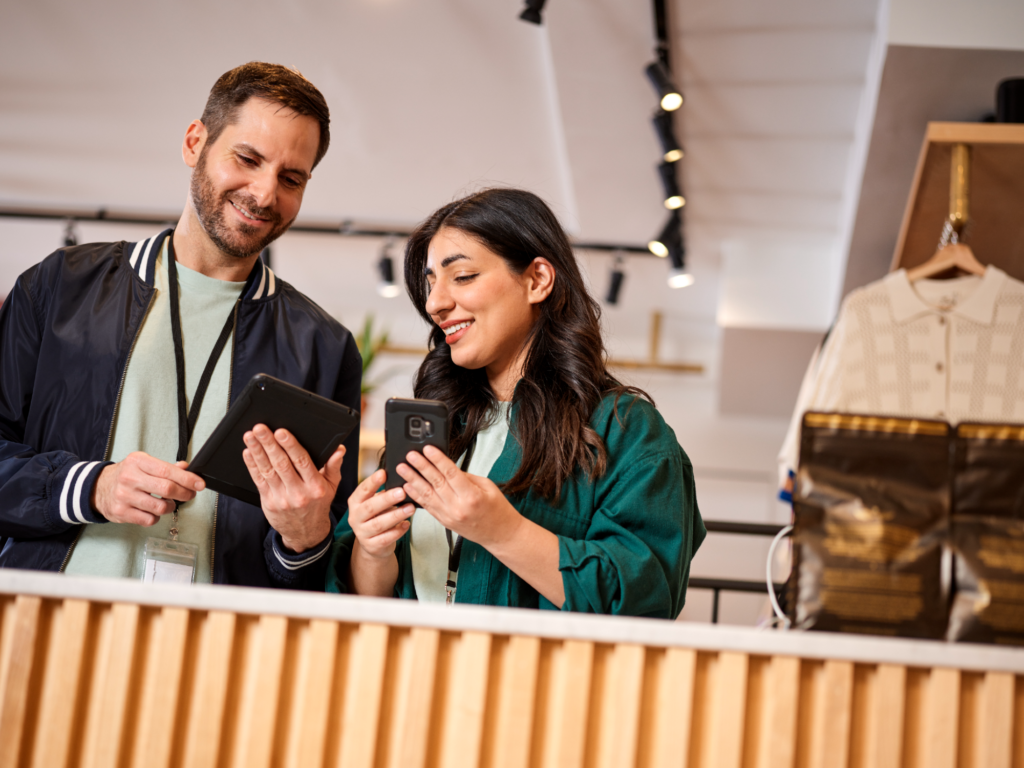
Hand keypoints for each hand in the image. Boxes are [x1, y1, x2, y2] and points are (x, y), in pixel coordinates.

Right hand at [91, 453, 204, 525]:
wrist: (98, 487)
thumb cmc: (126, 475)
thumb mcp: (144, 464)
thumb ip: (166, 467)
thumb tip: (187, 468)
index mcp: (138, 462)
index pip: (168, 471)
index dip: (188, 479)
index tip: (199, 484)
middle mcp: (129, 478)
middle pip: (167, 489)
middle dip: (184, 493)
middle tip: (190, 494)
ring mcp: (124, 496)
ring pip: (160, 507)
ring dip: (170, 506)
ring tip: (168, 502)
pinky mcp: (121, 512)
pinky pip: (149, 520)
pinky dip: (156, 517)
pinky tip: (153, 511)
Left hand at [242, 424, 341, 552]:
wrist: (305, 532)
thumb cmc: (318, 504)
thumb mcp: (332, 486)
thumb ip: (334, 466)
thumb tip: (339, 449)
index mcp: (315, 486)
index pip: (302, 461)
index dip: (290, 445)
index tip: (281, 432)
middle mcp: (298, 493)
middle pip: (281, 464)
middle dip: (269, 444)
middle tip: (260, 429)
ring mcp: (282, 498)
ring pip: (268, 471)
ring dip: (257, 452)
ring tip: (250, 436)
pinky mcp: (269, 502)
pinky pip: (259, 481)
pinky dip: (252, 466)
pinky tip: (248, 453)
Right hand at [347, 469, 415, 558]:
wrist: (373, 544)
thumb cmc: (377, 517)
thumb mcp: (376, 503)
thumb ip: (383, 493)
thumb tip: (400, 480)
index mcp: (355, 503)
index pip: (362, 490)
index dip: (372, 482)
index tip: (383, 473)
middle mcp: (355, 517)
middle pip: (370, 507)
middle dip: (387, 499)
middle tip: (402, 492)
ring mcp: (362, 533)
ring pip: (379, 524)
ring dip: (396, 515)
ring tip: (410, 508)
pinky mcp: (371, 546)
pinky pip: (386, 538)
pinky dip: (398, 531)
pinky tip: (407, 524)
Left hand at [396, 444, 522, 547]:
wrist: (499, 534)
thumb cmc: (497, 509)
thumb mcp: (487, 486)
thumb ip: (466, 477)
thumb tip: (447, 468)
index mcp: (471, 496)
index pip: (450, 473)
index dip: (437, 459)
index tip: (427, 449)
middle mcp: (458, 507)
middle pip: (435, 482)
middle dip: (421, 467)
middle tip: (410, 455)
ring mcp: (449, 516)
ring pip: (427, 495)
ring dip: (413, 480)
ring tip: (402, 469)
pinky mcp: (444, 521)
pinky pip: (427, 506)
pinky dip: (416, 495)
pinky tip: (407, 486)